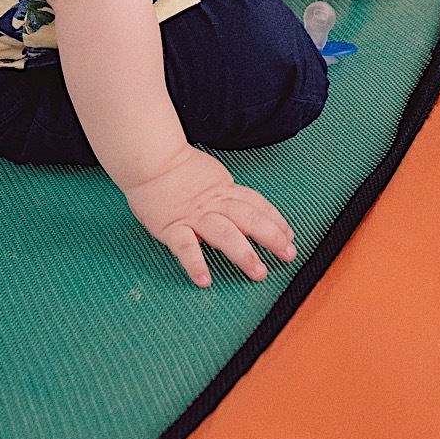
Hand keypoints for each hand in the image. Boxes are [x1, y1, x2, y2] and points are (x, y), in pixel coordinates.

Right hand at [125, 147, 295, 288]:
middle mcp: (214, 204)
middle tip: (288, 255)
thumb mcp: (211, 177)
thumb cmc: (178, 170)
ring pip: (224, 233)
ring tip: (258, 272)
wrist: (150, 159)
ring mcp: (194, 216)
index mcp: (224, 190)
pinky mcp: (172, 227)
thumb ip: (227, 194)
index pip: (256, 204)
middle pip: (248, 218)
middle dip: (271, 237)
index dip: (275, 220)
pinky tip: (204, 279)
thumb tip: (246, 212)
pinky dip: (195, 263)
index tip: (289, 236)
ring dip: (243, 253)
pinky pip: (185, 247)